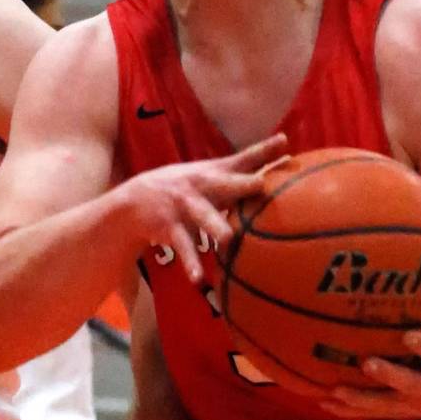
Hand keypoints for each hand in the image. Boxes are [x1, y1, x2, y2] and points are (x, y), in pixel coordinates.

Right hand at [117, 134, 287, 282]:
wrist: (136, 199)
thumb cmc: (189, 187)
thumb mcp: (213, 173)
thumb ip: (246, 166)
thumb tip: (284, 150)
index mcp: (216, 172)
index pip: (243, 158)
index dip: (263, 150)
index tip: (283, 141)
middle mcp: (201, 185)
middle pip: (224, 184)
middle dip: (241, 184)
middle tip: (260, 185)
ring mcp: (185, 205)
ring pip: (203, 216)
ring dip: (214, 226)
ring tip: (227, 239)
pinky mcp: (170, 227)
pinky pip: (184, 246)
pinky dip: (191, 262)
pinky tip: (197, 278)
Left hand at [319, 262, 420, 419]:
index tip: (408, 335)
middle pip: (411, 384)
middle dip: (389, 375)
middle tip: (366, 363)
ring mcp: (416, 405)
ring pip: (386, 404)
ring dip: (361, 399)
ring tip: (334, 390)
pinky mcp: (400, 411)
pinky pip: (372, 412)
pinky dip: (349, 410)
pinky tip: (324, 402)